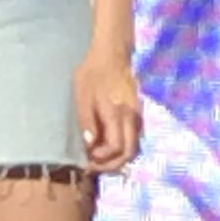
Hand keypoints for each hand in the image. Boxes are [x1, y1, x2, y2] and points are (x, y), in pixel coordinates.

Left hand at [73, 47, 141, 173]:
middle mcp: (132, 118)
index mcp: (117, 113)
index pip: (116, 148)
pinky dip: (122, 147)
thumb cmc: (92, 73)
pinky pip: (134, 138)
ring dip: (118, 158)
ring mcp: (137, 116)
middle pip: (130, 153)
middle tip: (94, 166)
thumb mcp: (82, 95)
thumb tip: (89, 145)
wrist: (112, 54)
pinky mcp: (137, 114)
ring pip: (134, 147)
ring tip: (98, 158)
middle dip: (112, 165)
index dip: (102, 159)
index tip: (87, 160)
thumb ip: (86, 120)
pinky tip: (106, 145)